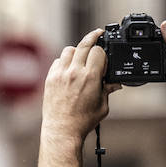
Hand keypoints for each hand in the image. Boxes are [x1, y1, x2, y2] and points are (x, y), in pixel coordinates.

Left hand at [41, 28, 119, 144]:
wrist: (62, 131)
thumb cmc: (83, 121)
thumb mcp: (103, 106)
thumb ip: (109, 90)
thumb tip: (115, 82)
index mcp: (90, 78)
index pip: (98, 51)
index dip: (103, 53)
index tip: (104, 58)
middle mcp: (75, 73)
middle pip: (84, 44)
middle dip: (93, 38)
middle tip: (98, 35)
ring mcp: (61, 75)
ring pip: (69, 50)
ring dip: (77, 51)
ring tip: (81, 59)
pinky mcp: (50, 79)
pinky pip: (58, 61)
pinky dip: (64, 62)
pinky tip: (69, 70)